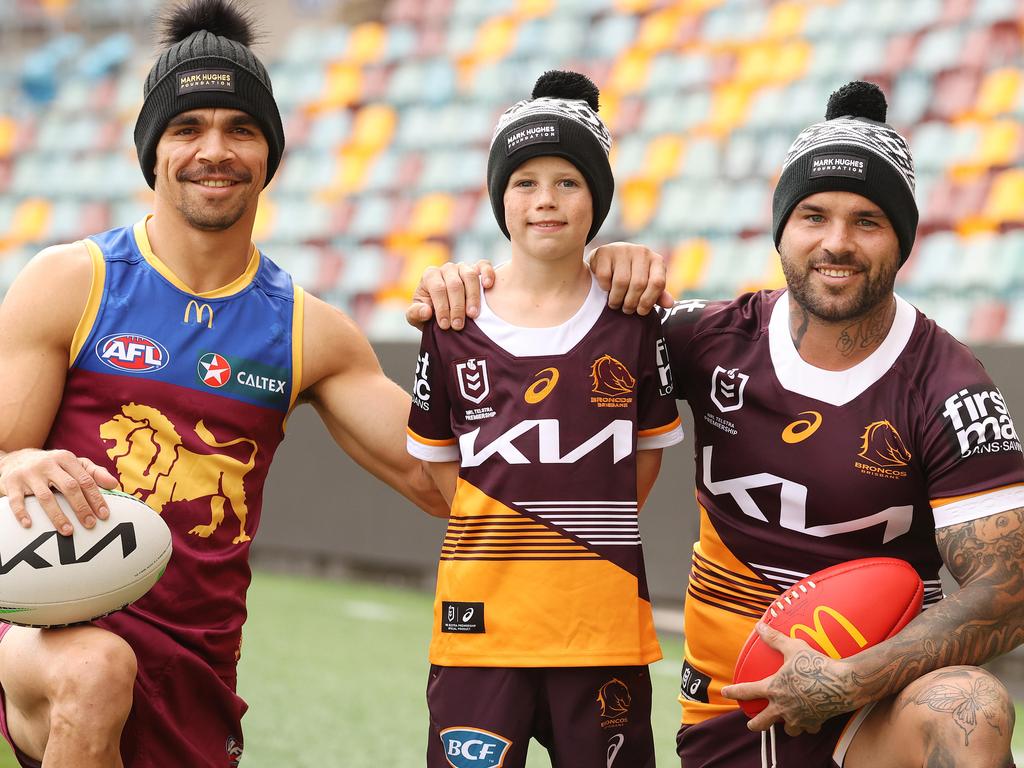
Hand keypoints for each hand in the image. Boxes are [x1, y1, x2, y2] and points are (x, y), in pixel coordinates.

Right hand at [0, 448, 117, 535]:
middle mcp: (47, 464)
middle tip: (90, 525)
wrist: (16, 459)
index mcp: (65, 458)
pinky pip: (16, 501)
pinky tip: (30, 525)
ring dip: (58, 516)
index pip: (85, 480)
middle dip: (81, 507)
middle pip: (68, 487)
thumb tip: (114, 484)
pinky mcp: (11, 483)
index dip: (96, 498)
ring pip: (45, 497)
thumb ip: (94, 472)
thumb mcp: (73, 463)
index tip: (104, 515)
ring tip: (68, 532)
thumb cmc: (53, 466)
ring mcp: (28, 474)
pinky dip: (22, 513)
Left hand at [405, 261, 495, 330]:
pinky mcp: (477, 268)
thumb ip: (415, 314)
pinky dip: (487, 273)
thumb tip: (426, 311)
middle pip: (455, 284)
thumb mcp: (416, 318)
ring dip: (473, 297)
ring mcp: (463, 267)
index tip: (445, 325)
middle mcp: (447, 268)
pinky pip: (484, 265)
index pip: (438, 289)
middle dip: (457, 307)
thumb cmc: (430, 314)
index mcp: (430, 275)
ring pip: (470, 276)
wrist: (446, 313)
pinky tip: (488, 286)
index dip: (442, 307)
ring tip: (473, 315)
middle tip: (458, 325)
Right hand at [586, 242, 672, 314]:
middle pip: (638, 284)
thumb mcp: (647, 283)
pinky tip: (606, 288)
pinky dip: (605, 287)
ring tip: (615, 303)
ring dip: (617, 298)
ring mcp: (623, 250)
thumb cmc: (632, 274)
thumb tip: (670, 304)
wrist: (609, 258)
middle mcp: (641, 252)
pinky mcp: (605, 251)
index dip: (649, 301)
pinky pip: (605, 276)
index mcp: (656, 260)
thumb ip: (657, 294)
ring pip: (621, 281)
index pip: (657, 282)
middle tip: (626, 309)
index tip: (641, 311)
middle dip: (631, 302)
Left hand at [721, 622, 855, 736]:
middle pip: (762, 723)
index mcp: (774, 688)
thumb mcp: (794, 647)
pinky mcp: (815, 722)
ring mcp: (799, 717)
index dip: (733, 691)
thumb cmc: (816, 664)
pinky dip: (808, 725)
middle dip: (755, 724)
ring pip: (786, 729)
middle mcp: (783, 707)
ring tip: (784, 719)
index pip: (747, 691)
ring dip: (783, 725)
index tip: (725, 693)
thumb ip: (775, 639)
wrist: (842, 684)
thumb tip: (760, 626)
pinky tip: (810, 719)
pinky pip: (808, 728)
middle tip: (751, 723)